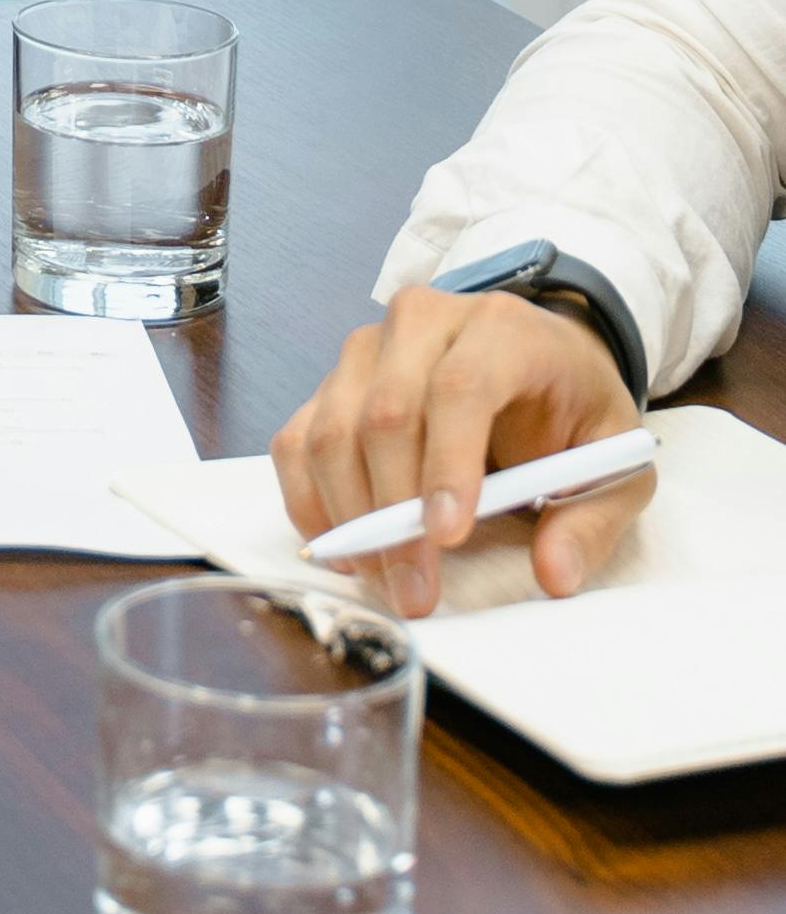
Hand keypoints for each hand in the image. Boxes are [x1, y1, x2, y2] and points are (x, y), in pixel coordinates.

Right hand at [272, 287, 647, 619]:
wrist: (536, 358)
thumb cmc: (571, 408)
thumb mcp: (614, 460)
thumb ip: (592, 518)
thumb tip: (554, 575)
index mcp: (503, 330)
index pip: (461, 386)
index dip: (447, 463)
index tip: (448, 536)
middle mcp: (423, 323)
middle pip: (387, 413)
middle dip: (394, 514)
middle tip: (415, 590)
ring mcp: (367, 349)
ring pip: (332, 430)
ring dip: (350, 517)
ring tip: (386, 579)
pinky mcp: (332, 382)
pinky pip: (299, 441)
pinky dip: (309, 500)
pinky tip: (343, 548)